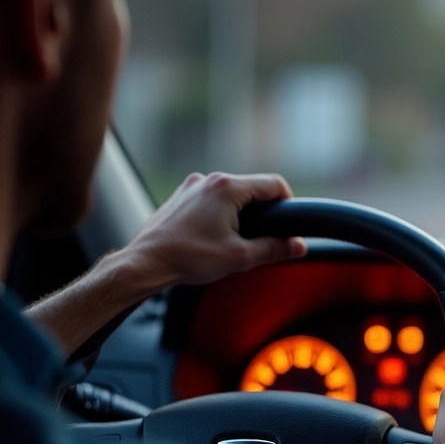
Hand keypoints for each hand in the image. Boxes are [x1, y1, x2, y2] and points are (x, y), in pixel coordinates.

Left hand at [124, 172, 307, 289]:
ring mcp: (191, 187)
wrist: (146, 264)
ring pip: (230, 195)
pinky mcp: (180, 197)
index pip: (274, 184)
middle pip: (252, 189)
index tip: (289, 223)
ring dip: (239, 214)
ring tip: (234, 241)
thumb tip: (299, 246)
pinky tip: (212, 238)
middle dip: (262, 212)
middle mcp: (208, 180)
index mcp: (227, 188)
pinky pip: (211, 200)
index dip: (289, 203)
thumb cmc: (188, 258)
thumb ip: (275, 249)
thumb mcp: (241, 257)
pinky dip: (219, 215)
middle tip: (262, 238)